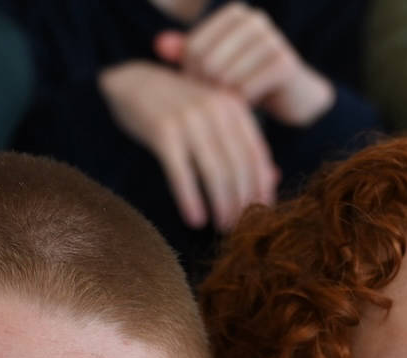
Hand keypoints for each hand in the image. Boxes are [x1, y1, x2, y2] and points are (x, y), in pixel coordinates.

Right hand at [99, 60, 278, 231]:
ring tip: (224, 226)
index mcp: (232, 106)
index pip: (256, 154)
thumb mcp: (214, 117)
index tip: (263, 212)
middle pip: (238, 167)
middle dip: (242, 202)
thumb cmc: (178, 106)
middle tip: (242, 227)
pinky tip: (195, 220)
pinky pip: (182, 174)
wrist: (133, 82)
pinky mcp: (163, 131)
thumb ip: (241, 143)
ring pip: (215, 173)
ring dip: (222, 205)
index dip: (262, 187)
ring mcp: (189, 119)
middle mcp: (214, 110)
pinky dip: (190, 200)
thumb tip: (272, 180)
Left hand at [152, 3, 334, 127]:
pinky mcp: (285, 62)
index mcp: (234, 13)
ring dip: (225, 98)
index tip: (202, 88)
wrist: (292, 95)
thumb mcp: (214, 64)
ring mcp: (272, 38)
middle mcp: (254, 19)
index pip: (193, 48)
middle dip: (208, 88)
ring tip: (233, 100)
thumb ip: (186, 53)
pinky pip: (246, 90)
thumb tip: (158, 45)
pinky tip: (249, 104)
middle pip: (207, 62)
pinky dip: (243, 104)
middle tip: (217, 99)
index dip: (192, 75)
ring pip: (226, 77)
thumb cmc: (246, 77)